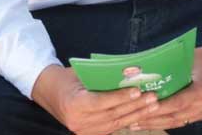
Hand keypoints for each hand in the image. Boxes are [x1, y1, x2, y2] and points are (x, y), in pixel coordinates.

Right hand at [31, 64, 159, 134]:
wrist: (49, 92)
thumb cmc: (68, 78)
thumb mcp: (83, 73)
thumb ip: (104, 76)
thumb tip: (131, 73)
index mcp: (74, 103)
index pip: (101, 102)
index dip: (120, 97)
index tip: (138, 91)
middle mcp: (77, 121)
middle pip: (111, 115)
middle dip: (135, 106)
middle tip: (152, 97)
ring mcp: (82, 131)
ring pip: (114, 124)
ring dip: (135, 115)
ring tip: (152, 106)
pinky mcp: (87, 134)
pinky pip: (111, 129)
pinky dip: (127, 121)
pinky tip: (141, 114)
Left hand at [130, 43, 201, 130]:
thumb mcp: (189, 59)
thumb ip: (170, 69)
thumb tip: (143, 72)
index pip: (180, 101)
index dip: (162, 106)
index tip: (144, 108)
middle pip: (175, 115)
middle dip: (152, 118)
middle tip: (131, 118)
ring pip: (176, 122)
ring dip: (155, 123)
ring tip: (135, 123)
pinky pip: (180, 121)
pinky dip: (164, 121)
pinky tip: (150, 122)